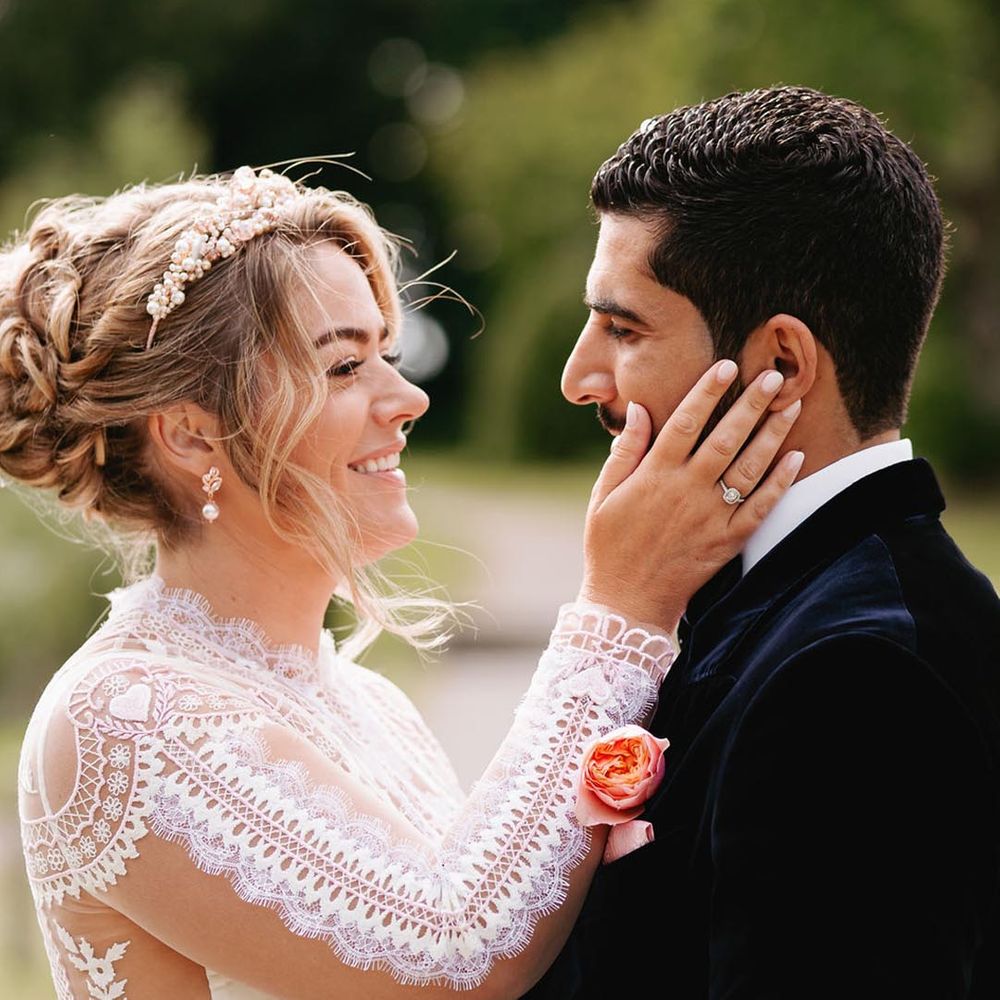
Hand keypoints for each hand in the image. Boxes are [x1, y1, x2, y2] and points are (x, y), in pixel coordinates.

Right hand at [580, 361, 804, 628]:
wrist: (627, 601)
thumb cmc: (608, 546)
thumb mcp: (604, 496)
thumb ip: (624, 452)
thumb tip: (641, 409)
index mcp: (654, 475)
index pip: (685, 422)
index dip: (707, 391)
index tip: (727, 366)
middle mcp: (686, 491)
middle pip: (725, 438)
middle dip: (751, 404)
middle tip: (774, 376)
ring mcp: (710, 516)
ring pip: (749, 467)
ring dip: (773, 434)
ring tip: (791, 405)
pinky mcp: (727, 541)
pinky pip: (760, 507)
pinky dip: (780, 482)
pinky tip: (796, 456)